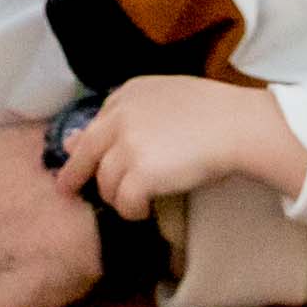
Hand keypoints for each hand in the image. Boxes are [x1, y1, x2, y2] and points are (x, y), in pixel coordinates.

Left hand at [64, 72, 299, 220]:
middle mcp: (120, 117)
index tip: (89, 159)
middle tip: (67, 189)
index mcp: (128, 94)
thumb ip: (128, 114)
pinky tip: (144, 211)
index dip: (90, 146)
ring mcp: (127, 145)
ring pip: (105, 183)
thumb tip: (76, 137)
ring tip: (134, 203)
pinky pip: (123, 202)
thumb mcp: (166, 99)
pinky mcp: (139, 174)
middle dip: (73, 174)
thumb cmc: (216, 112)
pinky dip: (132, 211)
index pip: (96, 124)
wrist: (238, 126)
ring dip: (117, 197)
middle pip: (85, 153)